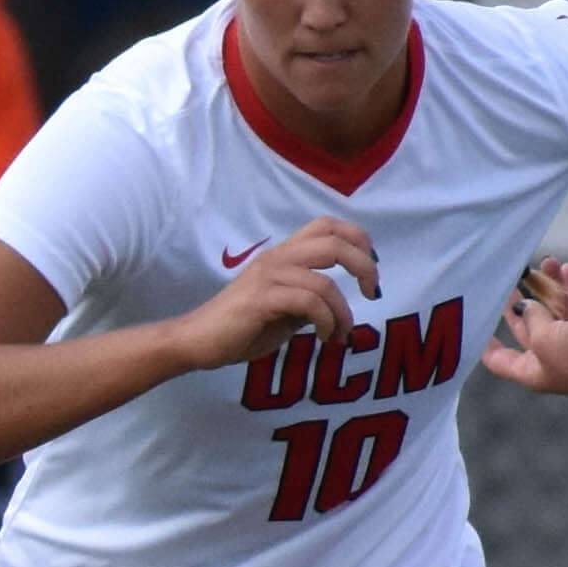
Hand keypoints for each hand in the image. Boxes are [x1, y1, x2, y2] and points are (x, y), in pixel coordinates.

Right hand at [163, 217, 379, 374]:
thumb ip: (308, 300)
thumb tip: (336, 305)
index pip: (327, 225)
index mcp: (282, 255)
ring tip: (340, 334)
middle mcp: (277, 258)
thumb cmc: (238, 327)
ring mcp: (268, 277)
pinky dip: (327, 322)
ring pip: (324, 282)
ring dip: (343, 312)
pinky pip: (309, 303)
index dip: (357, 238)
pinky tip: (325, 337)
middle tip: (371, 292)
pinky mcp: (261, 299)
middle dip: (364, 266)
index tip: (369, 267)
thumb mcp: (284, 311)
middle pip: (334, 242)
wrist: (196, 341)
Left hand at [484, 257, 567, 397]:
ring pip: (560, 312)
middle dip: (520, 303)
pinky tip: (566, 267)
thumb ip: (532, 318)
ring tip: (543, 262)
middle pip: (531, 329)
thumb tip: (527, 306)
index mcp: (535, 373)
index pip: (502, 361)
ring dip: (551, 287)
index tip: (476, 327)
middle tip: (509, 279)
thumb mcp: (543, 338)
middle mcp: (557, 361)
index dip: (487, 346)